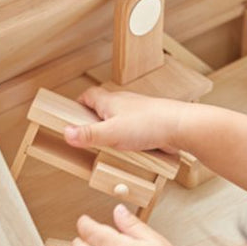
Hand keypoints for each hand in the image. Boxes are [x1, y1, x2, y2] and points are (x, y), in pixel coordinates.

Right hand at [63, 86, 185, 154]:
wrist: (180, 126)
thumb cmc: (149, 124)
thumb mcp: (111, 133)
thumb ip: (88, 134)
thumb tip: (66, 133)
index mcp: (110, 101)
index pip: (89, 95)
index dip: (79, 104)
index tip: (71, 115)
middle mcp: (124, 104)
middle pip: (103, 107)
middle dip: (94, 120)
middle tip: (88, 135)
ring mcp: (137, 113)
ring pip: (119, 119)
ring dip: (112, 131)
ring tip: (107, 145)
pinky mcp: (149, 124)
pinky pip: (133, 130)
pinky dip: (128, 138)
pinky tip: (129, 150)